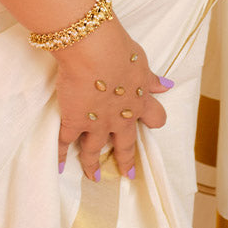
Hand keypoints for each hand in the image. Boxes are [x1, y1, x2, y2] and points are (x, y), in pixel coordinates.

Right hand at [55, 17, 171, 180]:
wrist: (94, 52)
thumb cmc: (119, 50)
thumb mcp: (140, 62)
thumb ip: (150, 79)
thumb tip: (167, 86)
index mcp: (139, 101)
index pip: (154, 118)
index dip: (153, 120)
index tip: (153, 125)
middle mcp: (119, 118)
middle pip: (125, 144)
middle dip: (126, 159)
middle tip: (126, 173)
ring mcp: (96, 122)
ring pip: (94, 149)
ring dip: (93, 164)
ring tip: (93, 177)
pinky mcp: (74, 120)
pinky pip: (65, 142)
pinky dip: (61, 154)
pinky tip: (60, 166)